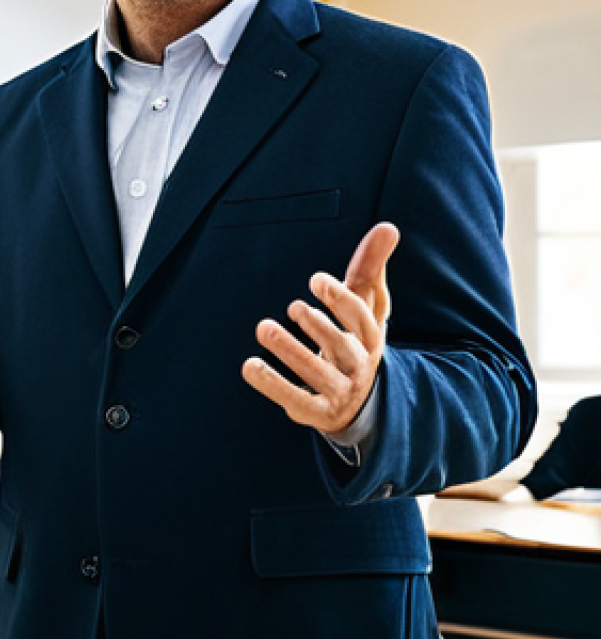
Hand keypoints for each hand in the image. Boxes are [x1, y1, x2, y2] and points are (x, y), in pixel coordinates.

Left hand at [242, 222, 399, 433]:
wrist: (356, 400)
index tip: (316, 280)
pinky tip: (249, 366)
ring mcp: (339, 392)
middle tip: (293, 306)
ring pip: (316, 374)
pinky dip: (272, 384)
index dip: (341, 300)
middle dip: (319, 327)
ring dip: (291, 351)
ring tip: (265, 328)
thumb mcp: (364, 306)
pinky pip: (296, 399)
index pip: (363, 319)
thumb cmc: (354, 339)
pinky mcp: (317, 412)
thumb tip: (388, 226)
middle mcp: (359, 366)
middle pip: (343, 347)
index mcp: (370, 338)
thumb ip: (370, 268)